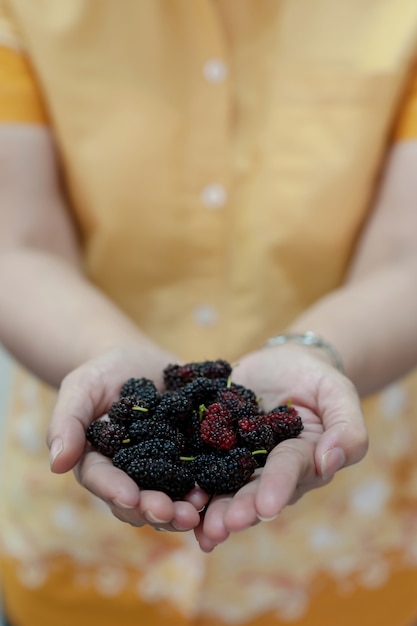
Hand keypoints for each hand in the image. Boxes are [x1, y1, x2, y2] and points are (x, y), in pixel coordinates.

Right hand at [46, 346, 208, 531]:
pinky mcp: (190, 458)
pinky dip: (207, 489)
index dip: (115, 490)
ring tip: (197, 510)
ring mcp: (161, 469)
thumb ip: (67, 422)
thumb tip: (57, 464)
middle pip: (138, 499)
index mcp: (99, 461)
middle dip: (154, 509)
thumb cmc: (103, 372)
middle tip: (172, 514)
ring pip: (169, 497)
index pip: (103, 480)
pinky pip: (198, 478)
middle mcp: (130, 474)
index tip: (130, 497)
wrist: (140, 360)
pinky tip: (217, 492)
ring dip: (182, 509)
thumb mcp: (81, 387)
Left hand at [194, 344, 367, 550]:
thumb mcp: (339, 393)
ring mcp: (239, 458)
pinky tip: (176, 502)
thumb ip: (347, 429)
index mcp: (302, 458)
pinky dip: (188, 482)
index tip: (266, 508)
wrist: (284, 362)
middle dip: (240, 509)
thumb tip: (328, 462)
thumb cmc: (317, 378)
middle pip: (254, 489)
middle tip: (224, 525)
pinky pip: (199, 464)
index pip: (290, 471)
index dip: (278, 488)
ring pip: (225, 486)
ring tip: (199, 526)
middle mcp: (269, 467)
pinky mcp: (213, 443)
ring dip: (212, 508)